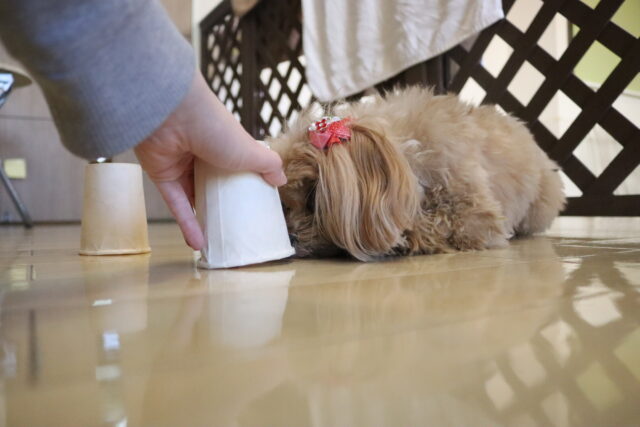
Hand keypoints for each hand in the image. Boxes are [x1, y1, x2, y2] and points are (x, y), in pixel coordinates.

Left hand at [134, 72, 285, 249]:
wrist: (172, 116)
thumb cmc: (215, 127)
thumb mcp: (250, 150)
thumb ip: (268, 164)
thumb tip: (281, 179)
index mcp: (224, 143)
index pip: (235, 164)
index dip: (242, 182)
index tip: (252, 203)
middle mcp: (202, 153)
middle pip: (213, 183)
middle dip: (221, 204)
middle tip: (234, 227)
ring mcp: (181, 165)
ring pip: (193, 197)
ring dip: (204, 219)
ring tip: (217, 241)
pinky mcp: (162, 177)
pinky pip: (176, 204)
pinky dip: (187, 224)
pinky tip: (198, 244)